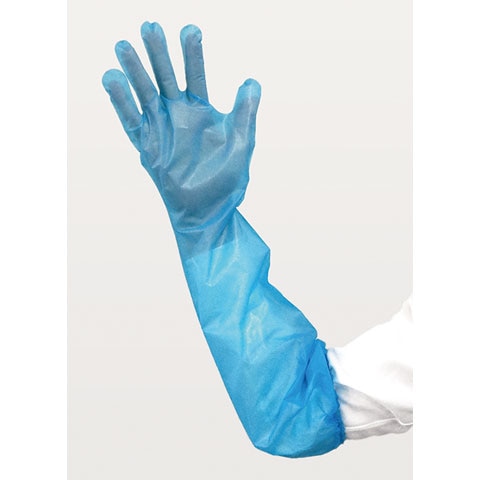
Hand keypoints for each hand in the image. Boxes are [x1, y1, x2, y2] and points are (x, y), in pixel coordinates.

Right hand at [102, 23, 260, 231]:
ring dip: (135, 72)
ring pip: (145, 94)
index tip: (190, 30)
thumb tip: (252, 82)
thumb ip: (245, 114)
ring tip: (124, 46)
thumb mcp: (242, 143)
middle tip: (150, 26)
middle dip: (158, 54)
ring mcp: (161, 130)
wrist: (209, 210)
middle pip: (165, 77)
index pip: (195, 74)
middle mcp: (178, 115)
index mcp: (202, 111)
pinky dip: (122, 103)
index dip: (192, 54)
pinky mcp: (148, 147)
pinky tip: (111, 80)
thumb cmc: (227, 180)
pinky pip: (131, 122)